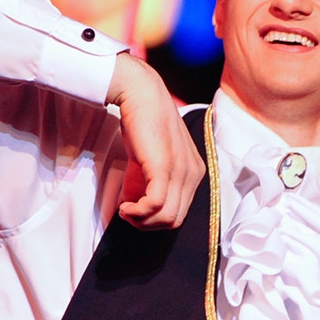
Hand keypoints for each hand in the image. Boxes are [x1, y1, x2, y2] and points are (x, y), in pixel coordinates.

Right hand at [108, 52, 203, 229]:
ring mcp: (182, 171)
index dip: (156, 219)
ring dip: (142, 221)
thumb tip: (137, 205)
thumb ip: (150, 181)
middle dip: (148, 224)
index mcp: (194, 172)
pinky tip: (125, 207)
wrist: (140, 94)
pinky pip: (156, 205)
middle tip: (128, 214)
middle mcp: (193, 173)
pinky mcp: (165, 168)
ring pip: (167, 217)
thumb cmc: (143, 124)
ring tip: (125, 210)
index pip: (180, 212)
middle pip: (175, 220)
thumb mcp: (151, 157)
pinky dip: (138, 212)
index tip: (135, 211)